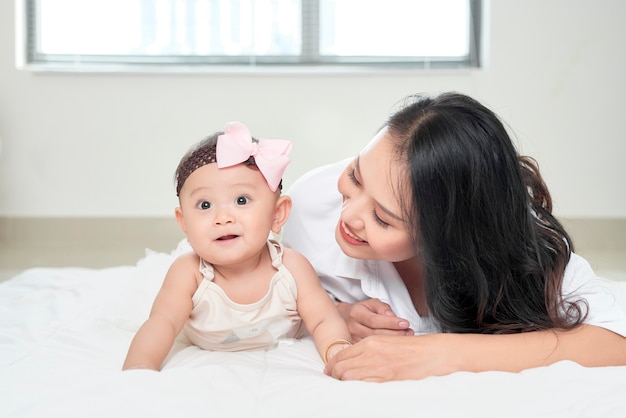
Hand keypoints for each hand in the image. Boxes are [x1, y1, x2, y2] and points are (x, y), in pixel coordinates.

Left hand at [324, 334, 459, 381]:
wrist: (433, 353)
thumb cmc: (414, 347)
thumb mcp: (388, 341)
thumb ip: (372, 349)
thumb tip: (358, 359)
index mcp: (371, 341)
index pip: (342, 353)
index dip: (332, 363)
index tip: (328, 370)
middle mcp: (370, 353)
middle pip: (341, 366)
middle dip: (334, 374)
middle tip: (333, 380)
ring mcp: (377, 366)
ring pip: (348, 376)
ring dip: (342, 382)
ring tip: (343, 385)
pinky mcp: (386, 379)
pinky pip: (362, 385)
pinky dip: (356, 388)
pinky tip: (356, 389)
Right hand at [336, 298, 413, 341]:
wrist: (347, 317)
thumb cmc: (363, 310)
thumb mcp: (372, 303)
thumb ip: (383, 308)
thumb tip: (392, 316)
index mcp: (356, 313)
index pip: (375, 320)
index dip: (391, 323)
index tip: (405, 323)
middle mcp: (353, 327)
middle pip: (376, 334)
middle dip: (395, 333)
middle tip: (409, 332)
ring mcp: (353, 339)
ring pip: (374, 344)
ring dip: (392, 342)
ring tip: (406, 338)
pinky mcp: (356, 348)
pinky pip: (372, 350)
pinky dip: (385, 348)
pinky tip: (395, 346)